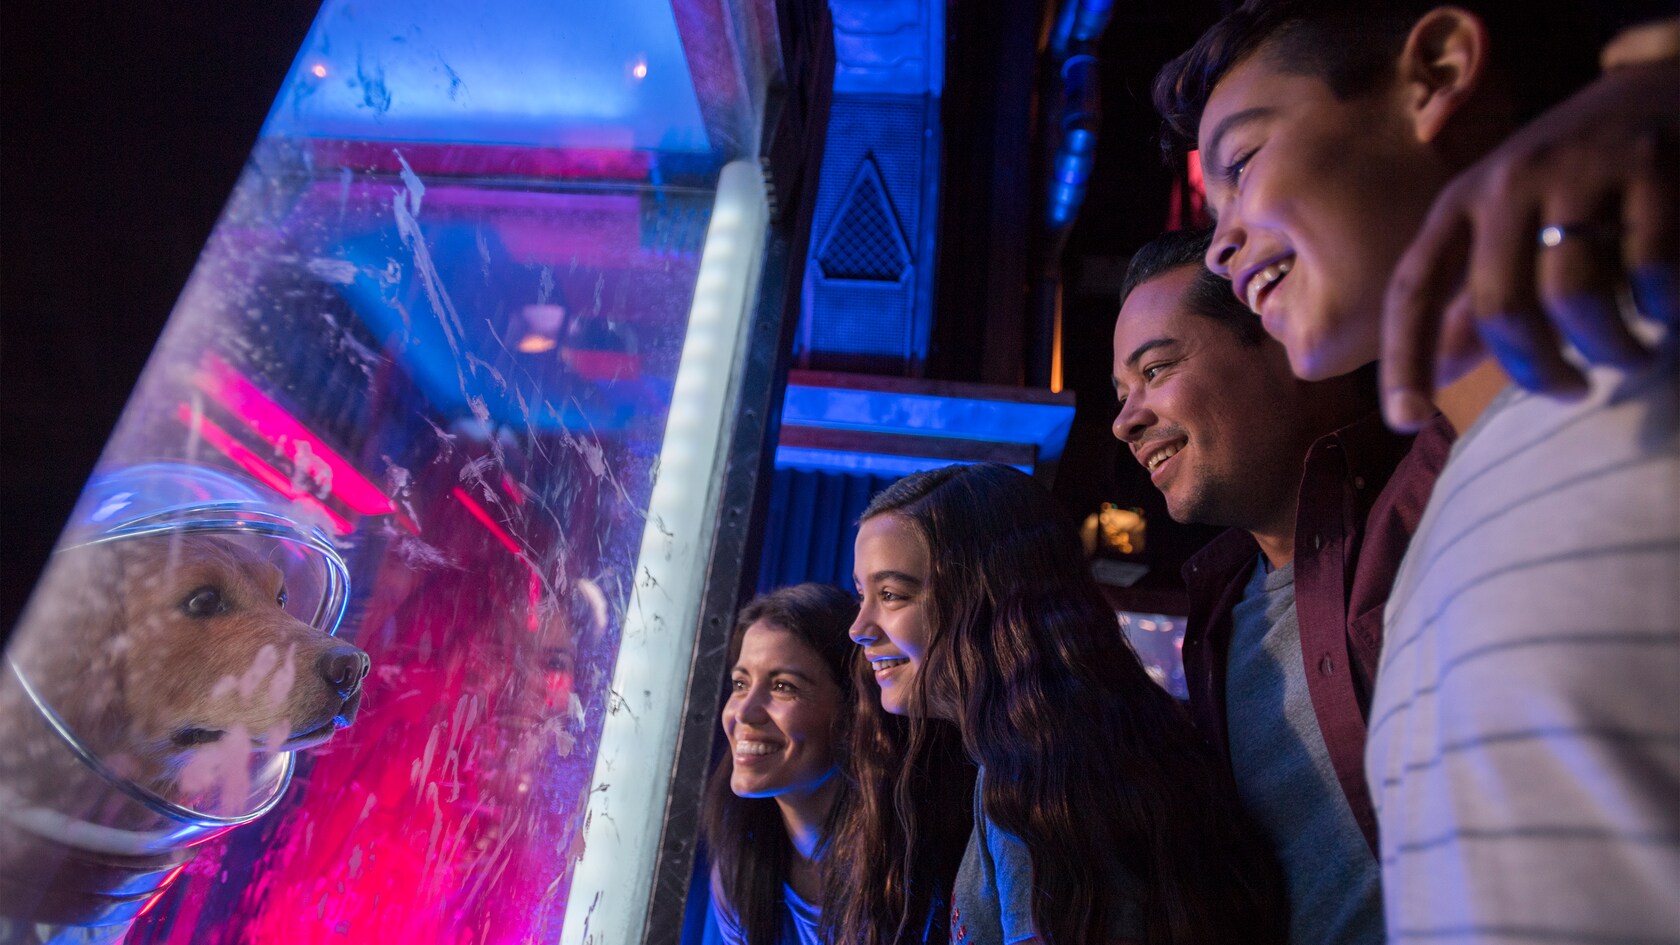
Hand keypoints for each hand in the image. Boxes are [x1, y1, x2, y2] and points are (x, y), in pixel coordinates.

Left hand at [1381, 55, 1679, 430]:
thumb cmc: (1580, 181)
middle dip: (1536, 371)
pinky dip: (1662, 307)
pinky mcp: (1650, 163)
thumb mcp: (1511, 224)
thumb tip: (1435, 370)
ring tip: (1631, 356)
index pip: (1414, 287)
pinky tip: (1667, 310)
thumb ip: (1476, 292)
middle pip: (1499, 308)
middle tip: (1570, 391)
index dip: (1404, 358)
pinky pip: (1649, 269)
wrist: (1666, 88)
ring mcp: (1578, 168)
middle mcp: (1508, 181)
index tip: (1404, 421)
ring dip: (1608, 349)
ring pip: (1572, 298)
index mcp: (1462, 202)